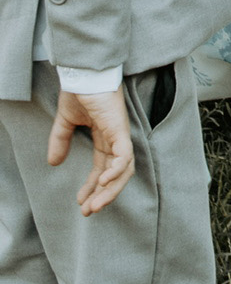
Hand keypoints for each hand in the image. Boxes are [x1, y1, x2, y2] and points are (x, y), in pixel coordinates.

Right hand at [49, 87, 133, 214]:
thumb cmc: (80, 89)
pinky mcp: (120, 128)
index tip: (82, 203)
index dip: (93, 187)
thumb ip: (61, 140)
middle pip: (116, 174)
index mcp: (105, 136)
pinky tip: (104, 181)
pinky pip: (124, 154)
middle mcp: (116, 138)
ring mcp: (120, 133)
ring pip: (124, 169)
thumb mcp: (66, 121)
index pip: (103, 168)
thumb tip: (53, 163)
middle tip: (89, 211)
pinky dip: (117, 170)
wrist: (84, 72)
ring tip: (95, 205)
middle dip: (103, 194)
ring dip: (110, 189)